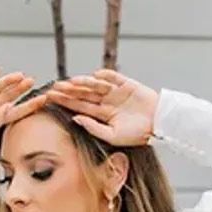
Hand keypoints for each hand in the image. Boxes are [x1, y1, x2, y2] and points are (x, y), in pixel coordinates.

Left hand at [42, 68, 158, 146]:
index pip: (79, 106)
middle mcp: (106, 101)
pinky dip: (103, 75)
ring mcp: (115, 92)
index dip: (65, 102)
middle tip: (54, 88)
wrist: (160, 124)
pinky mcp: (126, 83)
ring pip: (95, 84)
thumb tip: (75, 118)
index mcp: (101, 114)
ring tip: (71, 82)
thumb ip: (93, 128)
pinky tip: (94, 76)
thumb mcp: (113, 136)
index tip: (51, 98)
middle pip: (83, 94)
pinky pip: (112, 77)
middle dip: (69, 90)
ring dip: (83, 82)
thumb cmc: (138, 134)